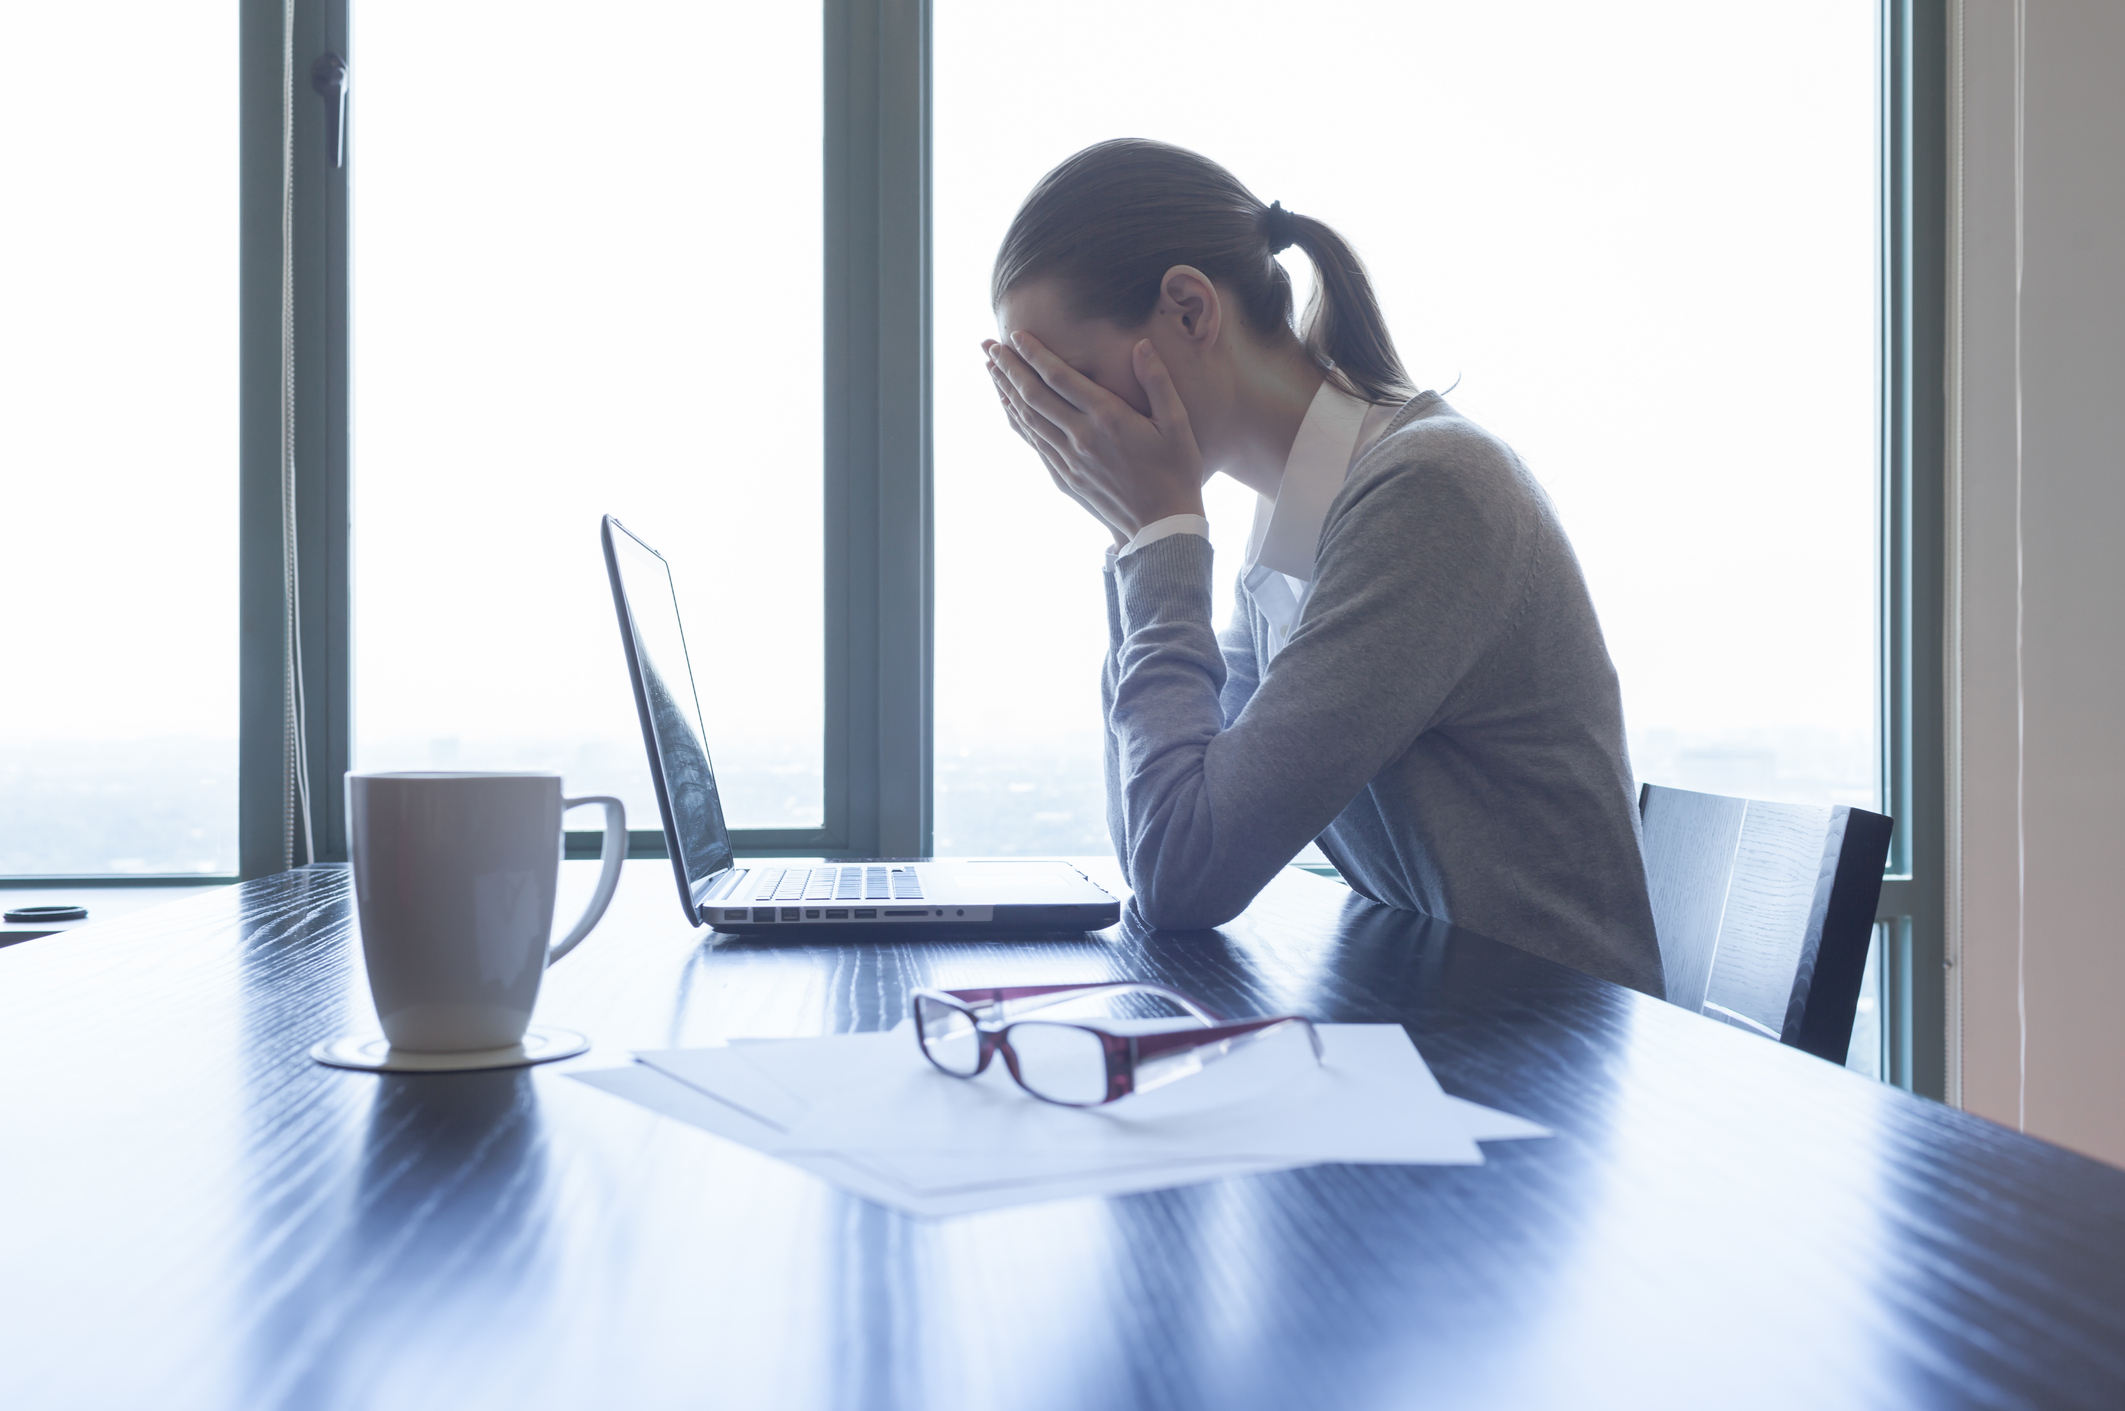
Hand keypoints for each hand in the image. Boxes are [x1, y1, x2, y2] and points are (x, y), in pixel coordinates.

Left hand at [985, 332, 1205, 540]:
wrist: (1162, 527)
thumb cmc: (1176, 471)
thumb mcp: (1177, 424)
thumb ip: (1157, 382)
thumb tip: (1142, 345)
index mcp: (1108, 418)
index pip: (1060, 377)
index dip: (1035, 354)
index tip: (1015, 334)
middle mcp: (1082, 437)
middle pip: (1034, 395)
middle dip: (1009, 368)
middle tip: (988, 346)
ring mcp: (1070, 460)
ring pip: (1028, 419)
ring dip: (1006, 392)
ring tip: (990, 369)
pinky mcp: (1065, 478)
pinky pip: (1034, 443)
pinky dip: (1017, 421)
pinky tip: (1009, 407)